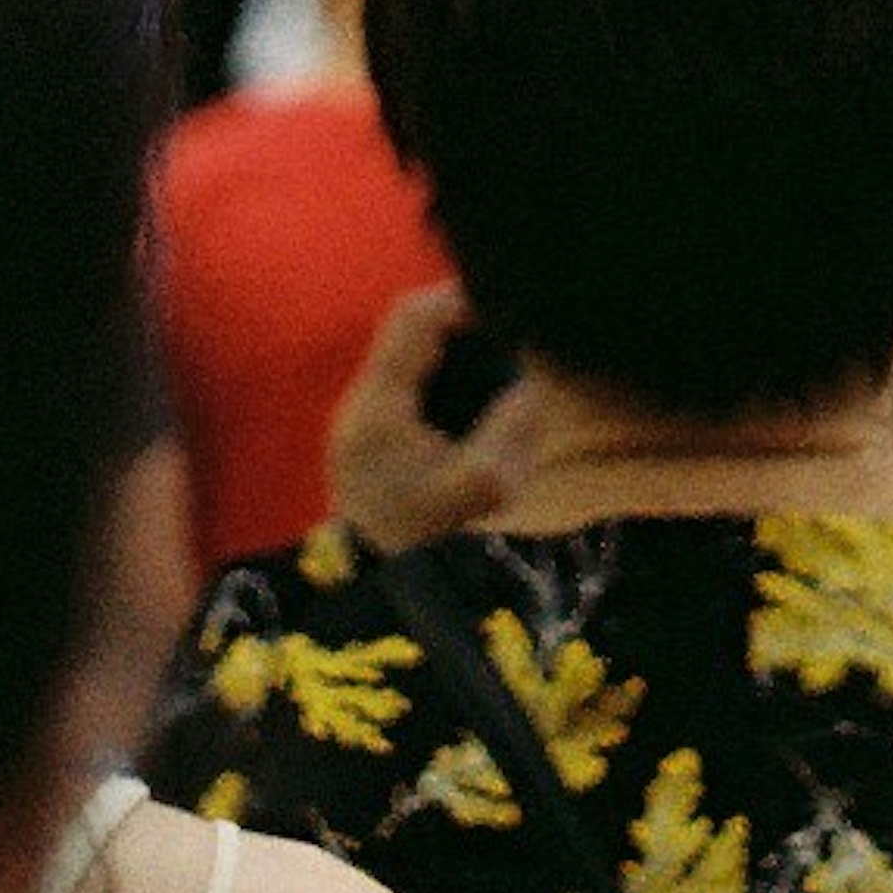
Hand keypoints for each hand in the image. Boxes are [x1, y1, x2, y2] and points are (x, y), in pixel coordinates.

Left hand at [326, 283, 534, 551]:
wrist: (378, 593)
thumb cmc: (430, 544)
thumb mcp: (485, 488)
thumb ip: (515, 425)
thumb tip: (536, 379)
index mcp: (380, 408)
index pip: (414, 318)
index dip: (462, 300)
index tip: (506, 311)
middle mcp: (359, 404)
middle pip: (405, 327)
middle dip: (458, 319)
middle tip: (505, 330)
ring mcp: (356, 420)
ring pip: (401, 350)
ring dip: (446, 343)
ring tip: (491, 353)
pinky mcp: (364, 437)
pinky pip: (401, 380)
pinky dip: (436, 371)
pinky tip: (468, 391)